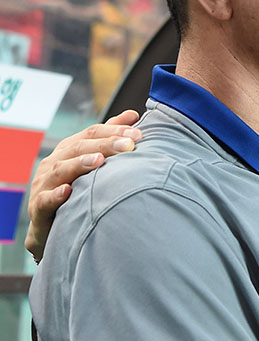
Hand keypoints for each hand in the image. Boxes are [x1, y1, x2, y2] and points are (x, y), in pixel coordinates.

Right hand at [25, 110, 141, 261]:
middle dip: (105, 145)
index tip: (138, 133)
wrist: (52, 226)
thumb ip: (110, 138)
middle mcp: (55, 163)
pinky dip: (56, 194)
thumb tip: (132, 115)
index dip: (114, 131)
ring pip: (61, 170)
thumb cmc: (77, 189)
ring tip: (99, 160)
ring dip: (80, 164)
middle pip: (79, 148)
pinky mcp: (39, 207)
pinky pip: (46, 200)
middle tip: (129, 144)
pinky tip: (68, 191)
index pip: (91, 134)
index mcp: (69, 150)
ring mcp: (44, 184)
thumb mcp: (92, 161)